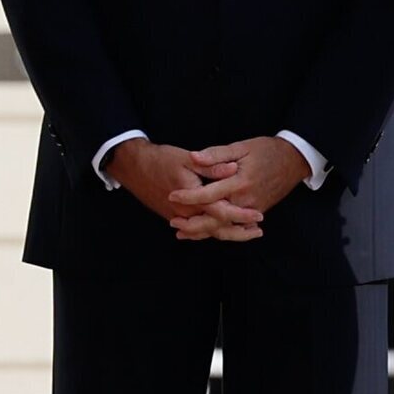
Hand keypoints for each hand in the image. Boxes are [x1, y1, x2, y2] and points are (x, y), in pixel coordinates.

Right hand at [110, 139, 262, 240]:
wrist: (134, 167)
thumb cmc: (161, 159)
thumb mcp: (188, 159)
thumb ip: (212, 166)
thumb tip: (234, 169)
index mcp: (192, 197)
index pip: (222, 212)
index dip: (241, 214)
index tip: (259, 215)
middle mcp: (186, 213)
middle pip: (216, 229)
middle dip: (239, 231)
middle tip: (259, 231)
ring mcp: (178, 217)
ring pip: (206, 232)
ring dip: (227, 234)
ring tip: (246, 233)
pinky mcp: (174, 217)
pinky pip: (195, 230)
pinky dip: (210, 232)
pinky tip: (222, 231)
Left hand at [167, 135, 306, 240]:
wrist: (294, 161)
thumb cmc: (267, 150)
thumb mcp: (241, 147)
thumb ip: (217, 154)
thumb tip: (194, 157)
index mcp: (240, 182)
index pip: (209, 194)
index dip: (189, 196)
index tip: (172, 195)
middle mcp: (246, 200)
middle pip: (215, 219)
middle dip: (192, 223)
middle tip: (173, 221)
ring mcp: (253, 209)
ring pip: (225, 227)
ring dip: (203, 232)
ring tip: (183, 232)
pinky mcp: (258, 213)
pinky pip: (236, 228)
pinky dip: (219, 232)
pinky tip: (205, 232)